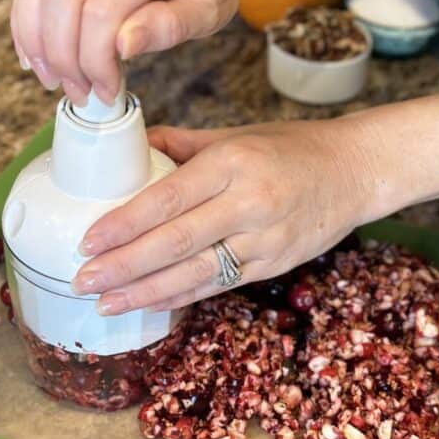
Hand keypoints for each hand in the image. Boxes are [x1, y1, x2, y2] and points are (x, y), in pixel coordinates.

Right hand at [10, 0, 285, 103]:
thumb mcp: (208, 11)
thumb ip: (167, 27)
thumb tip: (121, 46)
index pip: (103, 9)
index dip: (95, 60)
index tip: (107, 91)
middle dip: (63, 56)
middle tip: (79, 92)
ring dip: (37, 41)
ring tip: (54, 79)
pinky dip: (27, 20)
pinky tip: (36, 55)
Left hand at [71, 93, 438, 314]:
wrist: (354, 171)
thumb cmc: (291, 147)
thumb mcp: (235, 134)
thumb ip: (181, 144)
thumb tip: (132, 146)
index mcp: (232, 162)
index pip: (168, 199)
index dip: (125, 224)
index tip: (87, 241)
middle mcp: (248, 202)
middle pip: (175, 243)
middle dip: (124, 266)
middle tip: (84, 281)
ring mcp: (265, 239)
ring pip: (195, 273)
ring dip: (146, 292)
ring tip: (106, 303)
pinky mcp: (274, 264)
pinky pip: (220, 284)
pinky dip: (183, 297)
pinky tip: (150, 304)